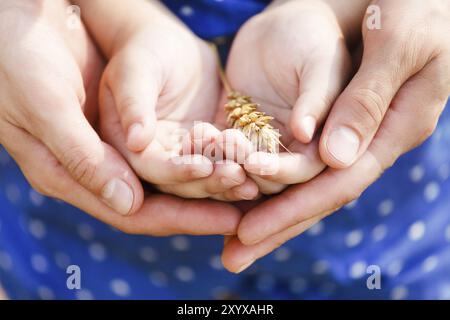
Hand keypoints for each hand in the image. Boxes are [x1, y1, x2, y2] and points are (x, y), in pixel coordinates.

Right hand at [0, 0, 241, 236]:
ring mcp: (113, 147)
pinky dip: (202, 152)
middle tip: (248, 202)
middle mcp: (95, 167)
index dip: (180, 218)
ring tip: (250, 181)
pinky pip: (171, 146)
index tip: (225, 220)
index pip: (133, 212)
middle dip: (203, 204)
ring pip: (169, 176)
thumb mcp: (47, 104)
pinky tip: (231, 153)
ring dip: (208, 181)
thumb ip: (81, 155)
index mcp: (70, 174)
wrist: (23, 18)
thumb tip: (126, 203)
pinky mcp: (129, 125)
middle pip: (158, 199)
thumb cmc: (22, 57)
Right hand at [81, 0, 258, 200]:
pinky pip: (221, 166)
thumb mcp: (135, 69)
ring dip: (227, 184)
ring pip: (203, 180)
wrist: (170, 46)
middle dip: (209, 183)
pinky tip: (259, 173)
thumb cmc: (146, 49)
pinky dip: (238, 170)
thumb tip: (136, 141)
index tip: (203, 167)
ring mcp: (180, 158)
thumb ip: (133, 103)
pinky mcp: (203, 152)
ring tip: (253, 183)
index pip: (150, 168)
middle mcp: (153, 159)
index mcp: (127, 145)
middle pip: (179, 184)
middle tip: (237, 177)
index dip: (176, 171)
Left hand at [221, 0, 449, 271]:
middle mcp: (363, 140)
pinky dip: (260, 173)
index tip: (250, 233)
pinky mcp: (318, 118)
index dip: (294, 210)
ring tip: (227, 236)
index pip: (338, 183)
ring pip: (298, 179)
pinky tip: (232, 188)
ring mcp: (340, 131)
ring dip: (261, 207)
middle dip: (273, 225)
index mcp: (392, 130)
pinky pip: (288, 151)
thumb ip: (367, 99)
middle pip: (314, 193)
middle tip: (232, 255)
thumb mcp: (398, 43)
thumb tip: (335, 159)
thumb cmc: (411, 5)